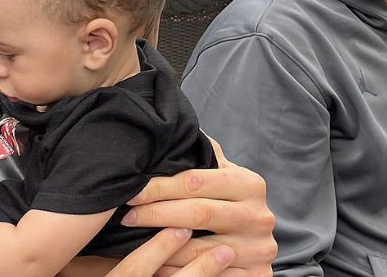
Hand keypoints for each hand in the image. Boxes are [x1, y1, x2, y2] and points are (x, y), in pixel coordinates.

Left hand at [123, 138, 275, 276]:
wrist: (259, 248)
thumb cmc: (232, 205)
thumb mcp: (226, 178)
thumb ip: (206, 156)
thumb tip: (177, 125)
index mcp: (250, 184)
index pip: (197, 182)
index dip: (160, 187)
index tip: (132, 191)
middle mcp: (259, 216)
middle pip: (197, 214)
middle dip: (156, 214)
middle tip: (126, 216)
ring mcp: (259, 249)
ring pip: (200, 251)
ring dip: (162, 248)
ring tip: (134, 242)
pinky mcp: (256, 275)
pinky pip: (209, 276)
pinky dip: (177, 272)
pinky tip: (156, 267)